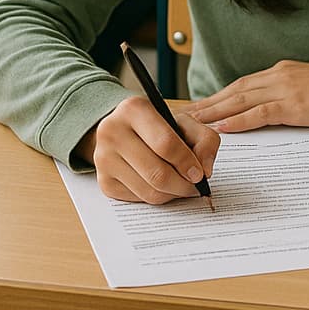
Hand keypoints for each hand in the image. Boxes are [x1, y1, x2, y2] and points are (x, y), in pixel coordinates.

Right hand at [77, 95, 219, 204]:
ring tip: (182, 186)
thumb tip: (205, 170)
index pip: (165, 143)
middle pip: (157, 172)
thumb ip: (205, 140)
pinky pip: (137, 200)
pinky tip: (164, 187)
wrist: (125, 130)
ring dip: (172, 194)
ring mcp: (104, 158)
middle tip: (195, 186)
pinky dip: (156, 198)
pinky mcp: (103, 181)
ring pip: (148, 191)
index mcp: (134, 109)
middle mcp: (112, 132)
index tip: (200, 174)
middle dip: (182, 185)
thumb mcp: (184, 122)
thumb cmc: (159, 126)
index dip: (187, 162)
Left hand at [186, 61, 308, 133]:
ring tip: (193, 124)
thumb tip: (267, 109)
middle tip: (184, 116)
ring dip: (214, 112)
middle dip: (208, 104)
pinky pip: (260, 113)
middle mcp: (278, 76)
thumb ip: (286, 93)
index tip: (198, 106)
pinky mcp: (294, 105)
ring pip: (240, 100)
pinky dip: (239, 121)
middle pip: (234, 90)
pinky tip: (223, 129)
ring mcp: (285, 89)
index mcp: (281, 72)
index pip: (241, 84)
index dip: (218, 96)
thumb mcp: (308, 87)